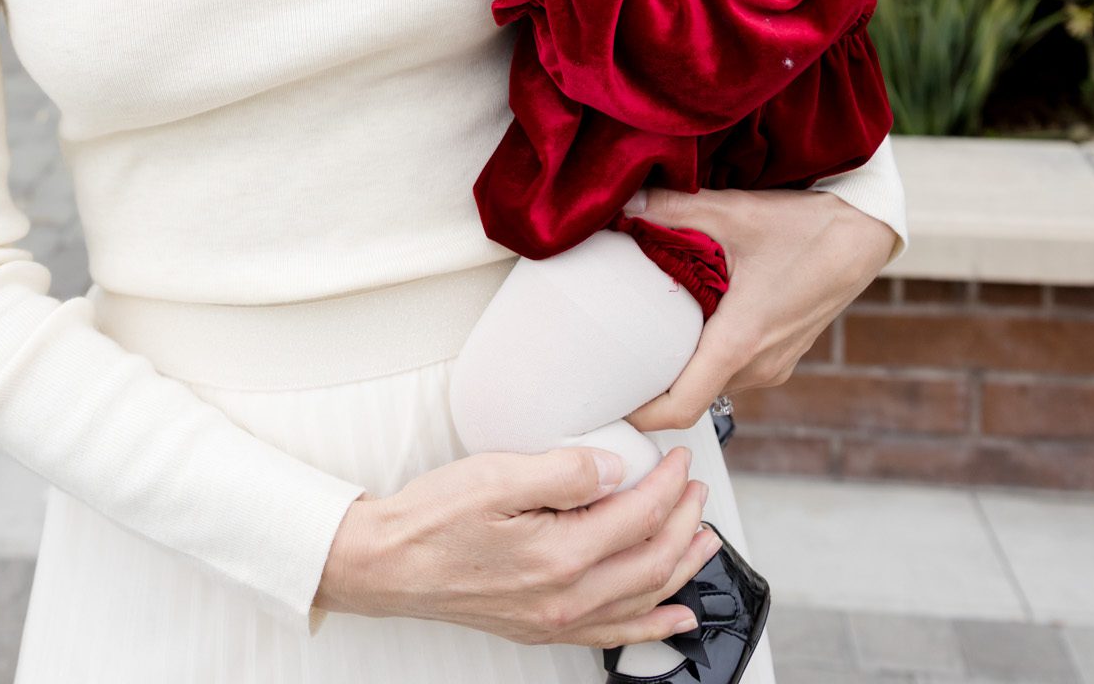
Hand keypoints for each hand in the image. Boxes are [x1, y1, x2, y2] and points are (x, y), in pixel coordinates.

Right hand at [313, 442, 725, 646]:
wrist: (388, 564)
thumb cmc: (434, 518)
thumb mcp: (498, 474)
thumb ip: (564, 471)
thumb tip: (615, 469)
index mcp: (559, 555)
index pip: (638, 517)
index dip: (668, 485)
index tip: (679, 461)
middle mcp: (564, 598)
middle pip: (650, 562)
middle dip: (684, 522)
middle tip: (696, 490)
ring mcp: (555, 620)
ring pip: (642, 599)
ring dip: (681, 569)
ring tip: (705, 543)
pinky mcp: (543, 627)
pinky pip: (614, 634)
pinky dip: (653, 625)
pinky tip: (675, 618)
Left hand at [622, 185, 898, 432]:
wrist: (864, 235)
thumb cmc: (806, 227)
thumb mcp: (735, 213)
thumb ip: (674, 210)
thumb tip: (624, 204)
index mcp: (741, 341)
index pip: (682, 406)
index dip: (641, 416)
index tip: (609, 408)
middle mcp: (759, 365)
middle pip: (693, 394)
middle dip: (654, 385)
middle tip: (613, 362)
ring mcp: (775, 364)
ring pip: (715, 380)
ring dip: (684, 366)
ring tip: (646, 338)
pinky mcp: (784, 354)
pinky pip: (736, 368)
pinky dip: (710, 354)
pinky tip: (692, 322)